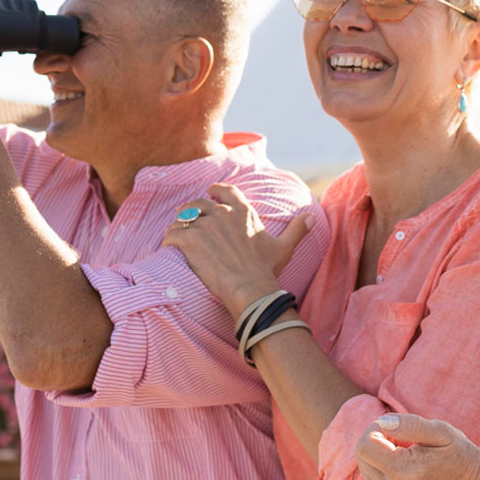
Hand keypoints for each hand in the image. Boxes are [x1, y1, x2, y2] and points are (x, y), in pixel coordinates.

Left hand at [162, 182, 312, 315]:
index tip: (210, 191)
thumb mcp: (284, 247)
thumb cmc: (266, 270)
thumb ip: (297, 229)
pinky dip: (169, 239)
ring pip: (184, 218)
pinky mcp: (189, 240)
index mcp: (244, 212)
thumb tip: (311, 217)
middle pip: (200, 203)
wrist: (249, 289)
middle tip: (185, 215)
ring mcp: (205, 226)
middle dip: (192, 208)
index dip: (216, 190)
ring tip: (175, 232)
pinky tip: (168, 246)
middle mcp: (222, 213)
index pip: (226, 191)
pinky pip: (173, 234)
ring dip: (178, 225)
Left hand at [354, 412, 479, 479]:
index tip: (394, 429)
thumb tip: (381, 422)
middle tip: (402, 440)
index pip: (364, 446)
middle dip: (377, 441)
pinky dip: (382, 469)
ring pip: (364, 468)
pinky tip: (404, 468)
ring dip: (379, 455)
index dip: (375, 430)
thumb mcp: (441, 431)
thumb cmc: (457, 453)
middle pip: (361, 457)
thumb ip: (410, 425)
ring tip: (406, 454)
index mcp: (406, 475)